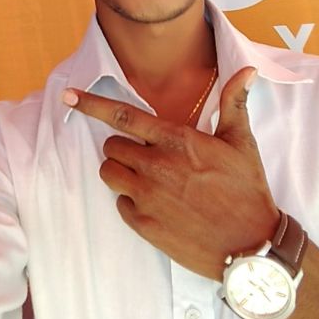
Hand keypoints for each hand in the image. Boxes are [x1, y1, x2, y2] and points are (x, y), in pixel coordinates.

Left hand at [62, 67, 278, 280]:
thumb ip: (235, 103)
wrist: (250, 246)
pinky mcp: (144, 225)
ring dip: (122, 171)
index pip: (122, 115)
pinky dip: (132, 201)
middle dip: (123, 146)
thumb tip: (248, 71)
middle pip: (111, 145)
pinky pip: (120, 204)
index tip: (69, 95)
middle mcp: (155, 166)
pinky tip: (157, 205)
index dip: (91, 104)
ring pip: (109, 173)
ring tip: (149, 178)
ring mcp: (147, 197)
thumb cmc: (247, 190)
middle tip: (148, 155)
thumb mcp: (242, 142)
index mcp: (175, 140)